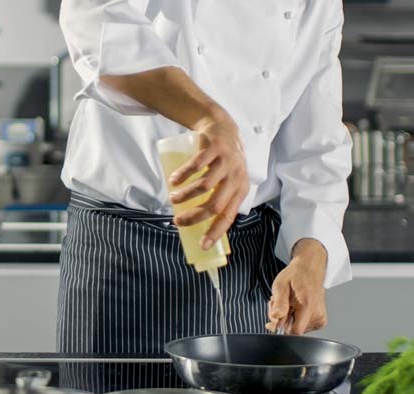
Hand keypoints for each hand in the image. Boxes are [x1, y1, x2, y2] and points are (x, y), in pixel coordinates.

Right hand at [169, 112, 248, 249]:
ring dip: (185, 195)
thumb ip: (219, 198)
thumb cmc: (222, 163)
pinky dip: (183, 175)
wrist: (222, 129)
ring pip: (205, 186)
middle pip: (215, 205)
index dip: (216, 232)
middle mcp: (236, 177)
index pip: (229, 216)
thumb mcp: (228, 181)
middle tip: (178, 220)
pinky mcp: (214, 148)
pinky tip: (174, 180)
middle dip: (194, 216)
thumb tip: (199, 225)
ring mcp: (226, 162)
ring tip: (173, 198)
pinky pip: (197, 164)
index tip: (202, 244)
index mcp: (240, 190)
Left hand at [266, 239, 327, 334]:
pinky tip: (294, 306)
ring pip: (296, 328)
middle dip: (281, 319)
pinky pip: (302, 326)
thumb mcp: (281, 284)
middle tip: (279, 303)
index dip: (281, 326)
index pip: (294, 332)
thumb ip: (279, 303)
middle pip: (293, 330)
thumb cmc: (296, 275)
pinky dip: (294, 318)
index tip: (275, 317)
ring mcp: (320, 318)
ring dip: (287, 318)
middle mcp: (317, 314)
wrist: (310, 269)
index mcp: (309, 305)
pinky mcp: (320, 321)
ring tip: (288, 303)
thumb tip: (275, 318)